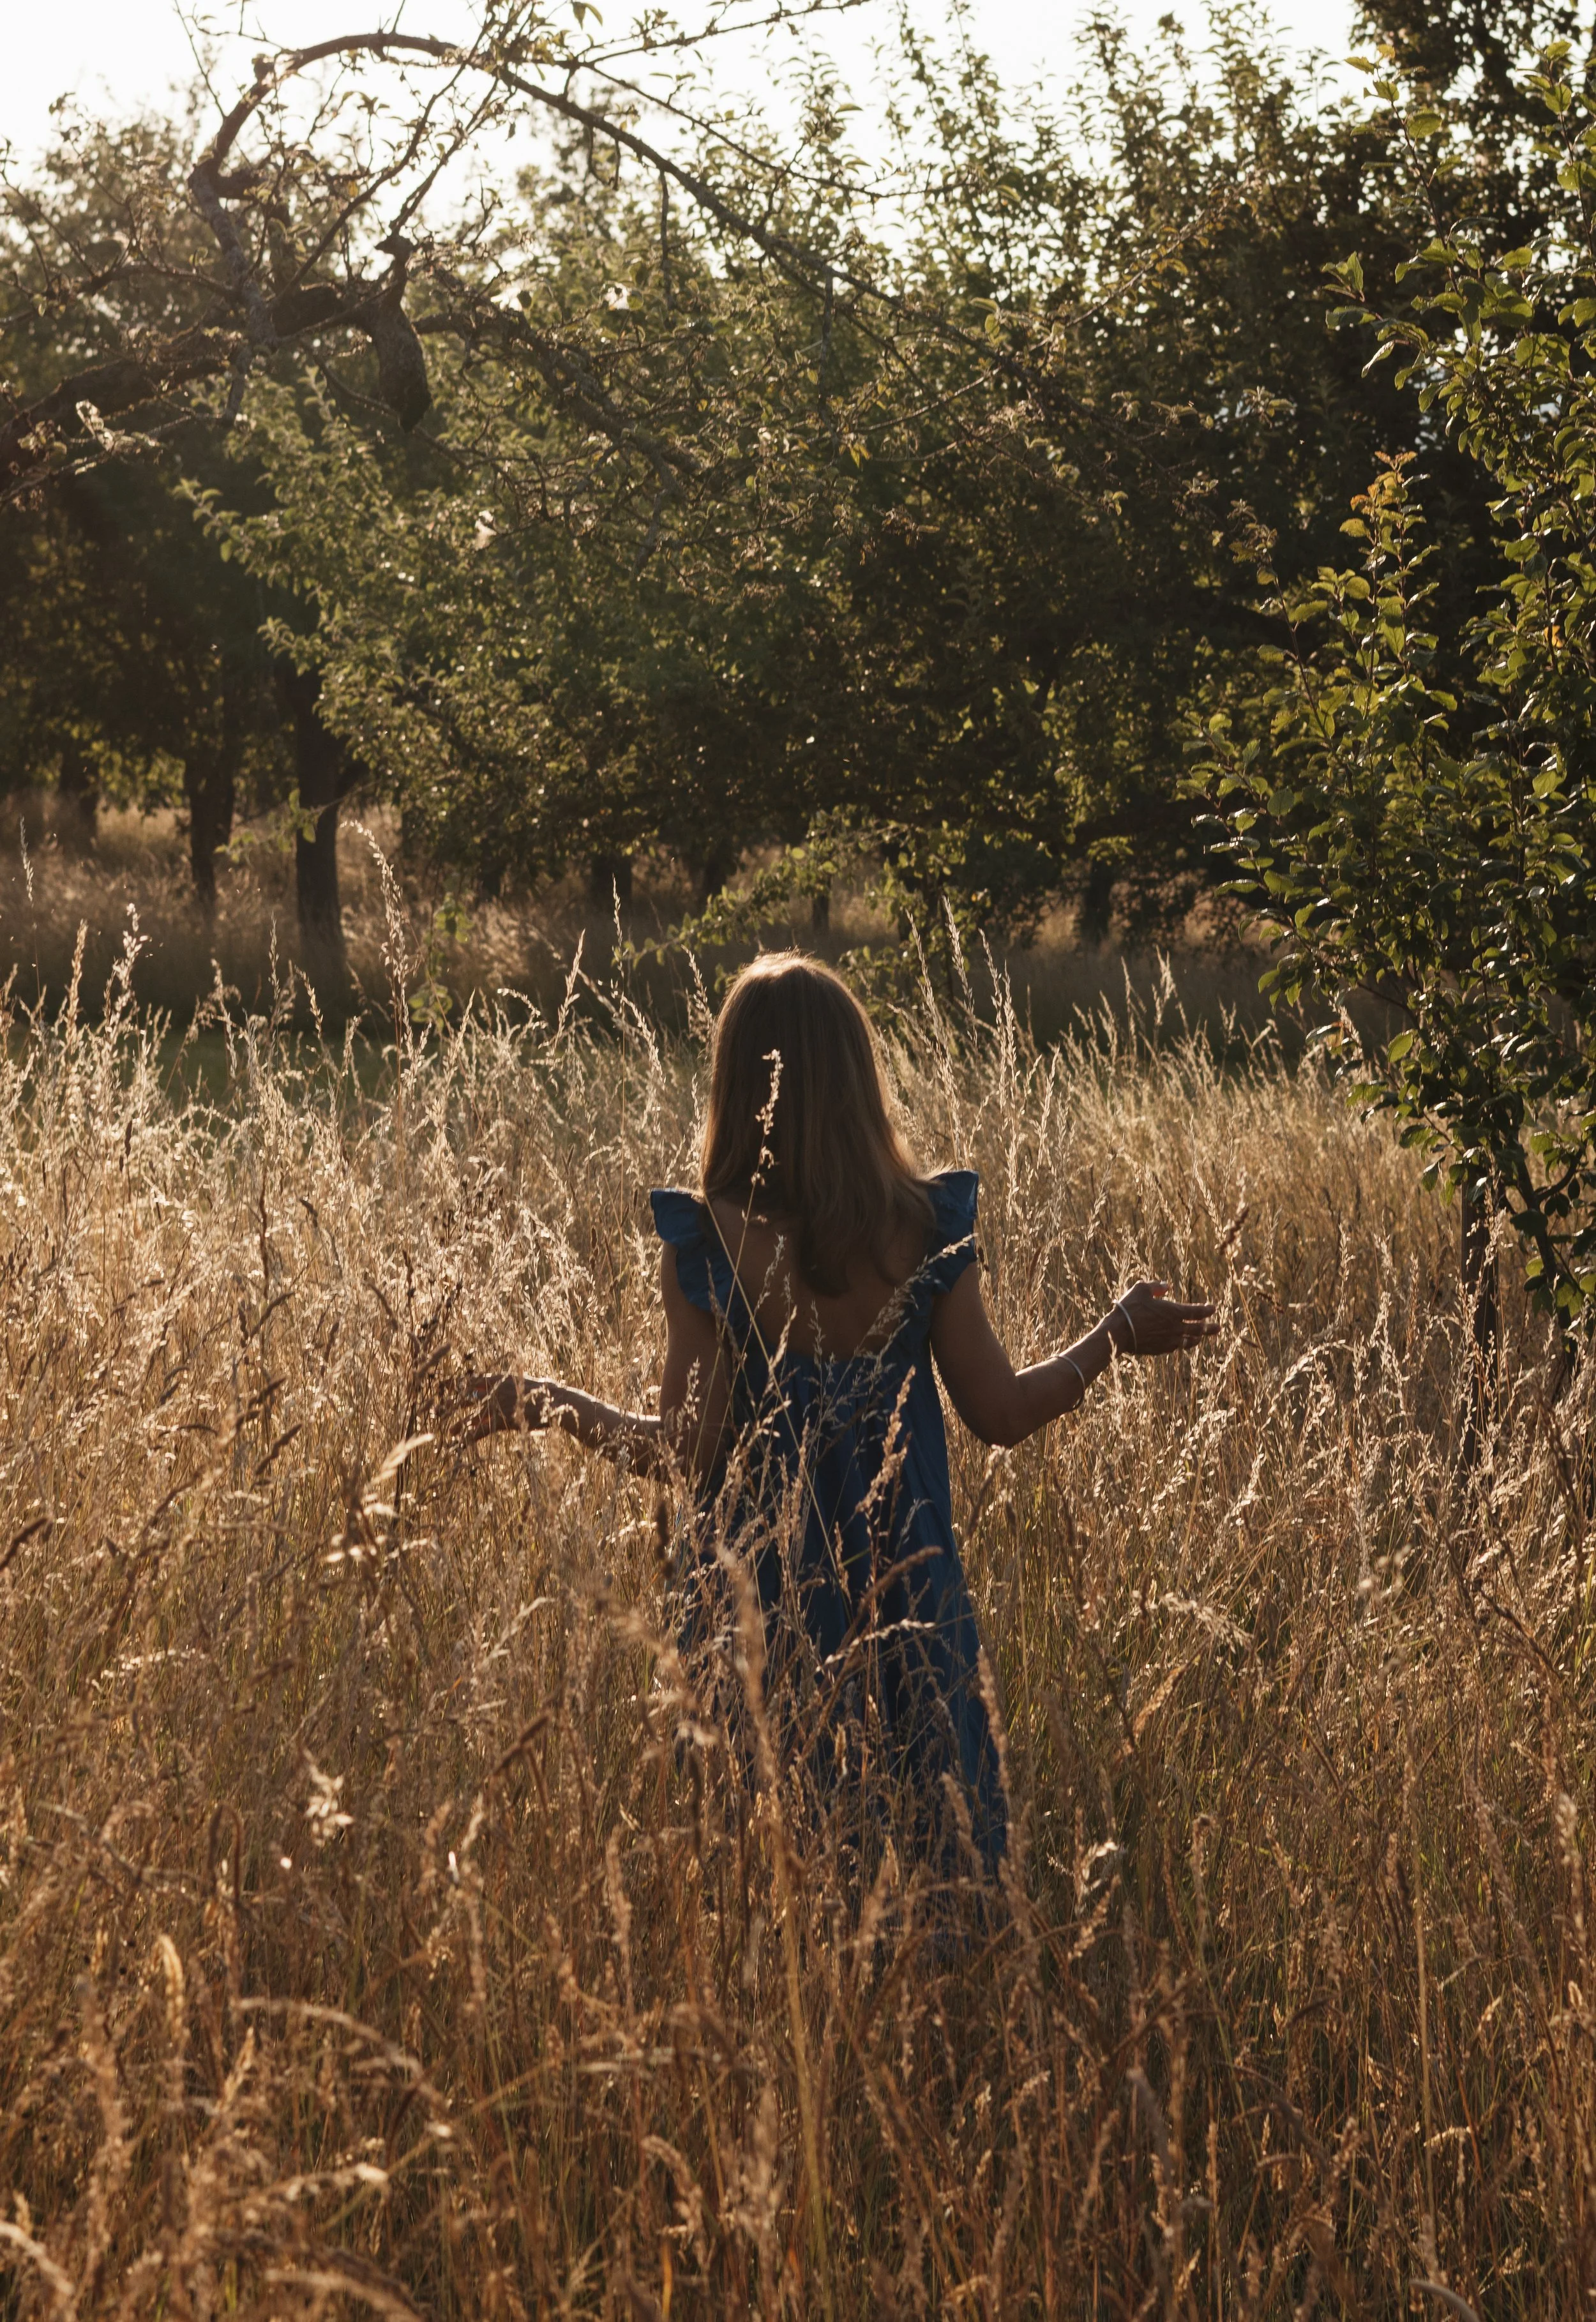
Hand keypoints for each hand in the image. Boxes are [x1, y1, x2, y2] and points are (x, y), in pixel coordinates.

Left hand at [453, 1372, 553, 1440]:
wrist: (558, 1402)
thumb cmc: (549, 1392)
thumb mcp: (531, 1383)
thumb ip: (519, 1383)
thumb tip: (522, 1381)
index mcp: (501, 1378)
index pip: (474, 1379)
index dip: (458, 1383)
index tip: (445, 1385)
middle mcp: (495, 1391)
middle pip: (468, 1396)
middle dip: (453, 1403)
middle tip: (439, 1408)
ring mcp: (498, 1406)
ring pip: (473, 1416)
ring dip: (460, 1424)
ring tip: (450, 1431)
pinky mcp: (502, 1422)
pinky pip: (482, 1430)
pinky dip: (471, 1437)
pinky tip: (461, 1443)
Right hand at [1103, 1282, 1217, 1357]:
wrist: (1119, 1332)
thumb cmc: (1130, 1308)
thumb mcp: (1141, 1289)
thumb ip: (1156, 1287)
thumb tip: (1167, 1286)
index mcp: (1174, 1312)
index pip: (1197, 1312)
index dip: (1207, 1310)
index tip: (1213, 1308)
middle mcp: (1175, 1328)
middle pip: (1199, 1330)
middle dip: (1210, 1328)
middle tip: (1218, 1328)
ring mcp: (1169, 1341)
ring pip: (1189, 1341)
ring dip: (1197, 1338)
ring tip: (1201, 1337)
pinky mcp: (1160, 1350)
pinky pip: (1175, 1347)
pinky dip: (1180, 1344)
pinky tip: (1180, 1343)